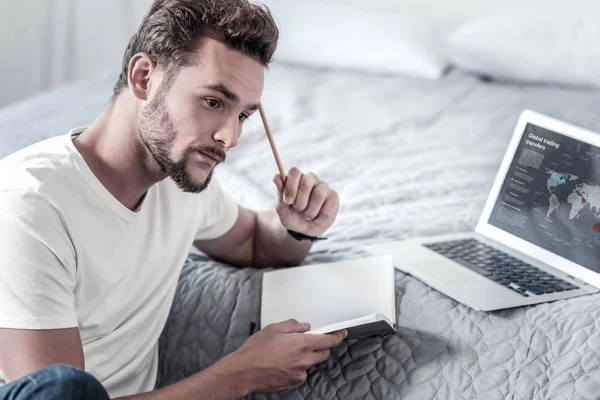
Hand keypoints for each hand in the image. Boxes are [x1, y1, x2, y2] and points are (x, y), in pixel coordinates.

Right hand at [223, 319, 345, 393]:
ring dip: (306, 357)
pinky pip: (299, 373)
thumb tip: (304, 326)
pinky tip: (281, 362)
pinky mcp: (291, 383)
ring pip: (310, 363)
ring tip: (287, 352)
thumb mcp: (274, 328)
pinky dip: (295, 367)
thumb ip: (293, 325)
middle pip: (324, 353)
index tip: (342, 333)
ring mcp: (299, 374)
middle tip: (312, 340)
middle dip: (322, 346)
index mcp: (302, 344)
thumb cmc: (256, 349)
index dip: (337, 336)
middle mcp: (304, 360)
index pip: (328, 340)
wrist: (244, 372)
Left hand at [273, 168, 339, 236]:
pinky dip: (319, 218)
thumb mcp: (282, 208)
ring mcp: (324, 187)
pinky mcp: (334, 197)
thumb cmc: (291, 216)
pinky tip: (316, 218)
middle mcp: (311, 179)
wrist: (302, 230)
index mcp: (297, 178)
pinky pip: (327, 207)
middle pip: (306, 182)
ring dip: (309, 210)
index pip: (295, 171)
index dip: (291, 186)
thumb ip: (280, 192)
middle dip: (299, 201)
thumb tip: (276, 177)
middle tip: (298, 209)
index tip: (288, 201)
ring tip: (307, 215)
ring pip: (318, 195)